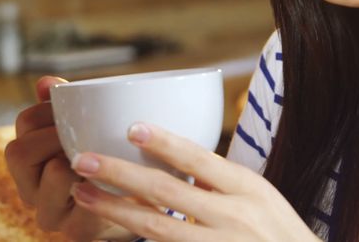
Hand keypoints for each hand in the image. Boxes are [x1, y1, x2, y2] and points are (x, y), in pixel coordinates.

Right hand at [5, 76, 130, 241]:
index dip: (47, 110)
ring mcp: (49, 214)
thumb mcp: (82, 132)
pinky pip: (86, 200)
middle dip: (55, 135)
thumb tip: (46, 83)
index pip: (24, 122)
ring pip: (53, 171)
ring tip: (100, 154)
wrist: (135, 209)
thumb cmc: (104, 162)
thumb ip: (63, 106)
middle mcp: (29, 190)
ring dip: (78, 158)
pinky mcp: (75, 231)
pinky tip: (116, 176)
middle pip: (20, 151)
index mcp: (27, 161)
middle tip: (84, 133)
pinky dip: (102, 184)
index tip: (72, 110)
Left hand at [68, 123, 319, 241]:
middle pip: (168, 193)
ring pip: (157, 229)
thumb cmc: (276, 232)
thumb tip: (166, 148)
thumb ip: (217, 176)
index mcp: (248, 188)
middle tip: (82, 160)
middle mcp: (234, 219)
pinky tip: (105, 233)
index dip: (165, 143)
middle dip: (120, 175)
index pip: (202, 159)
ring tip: (82, 192)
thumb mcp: (259, 195)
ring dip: (114, 210)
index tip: (131, 127)